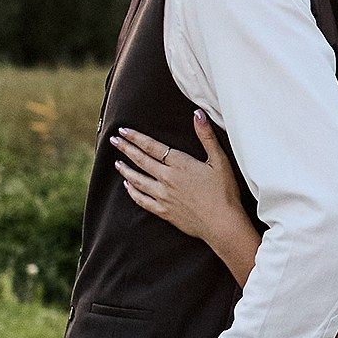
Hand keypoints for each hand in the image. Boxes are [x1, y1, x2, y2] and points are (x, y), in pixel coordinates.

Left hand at [112, 113, 251, 260]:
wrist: (222, 224)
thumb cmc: (224, 191)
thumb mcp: (219, 160)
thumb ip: (206, 136)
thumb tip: (198, 113)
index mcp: (179, 164)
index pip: (152, 146)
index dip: (136, 137)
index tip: (123, 130)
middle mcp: (167, 179)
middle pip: (141, 161)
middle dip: (125, 149)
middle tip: (113, 140)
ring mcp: (163, 196)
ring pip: (138, 180)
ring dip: (126, 170)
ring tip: (116, 162)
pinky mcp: (164, 212)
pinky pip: (142, 201)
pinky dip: (133, 192)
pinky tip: (128, 187)